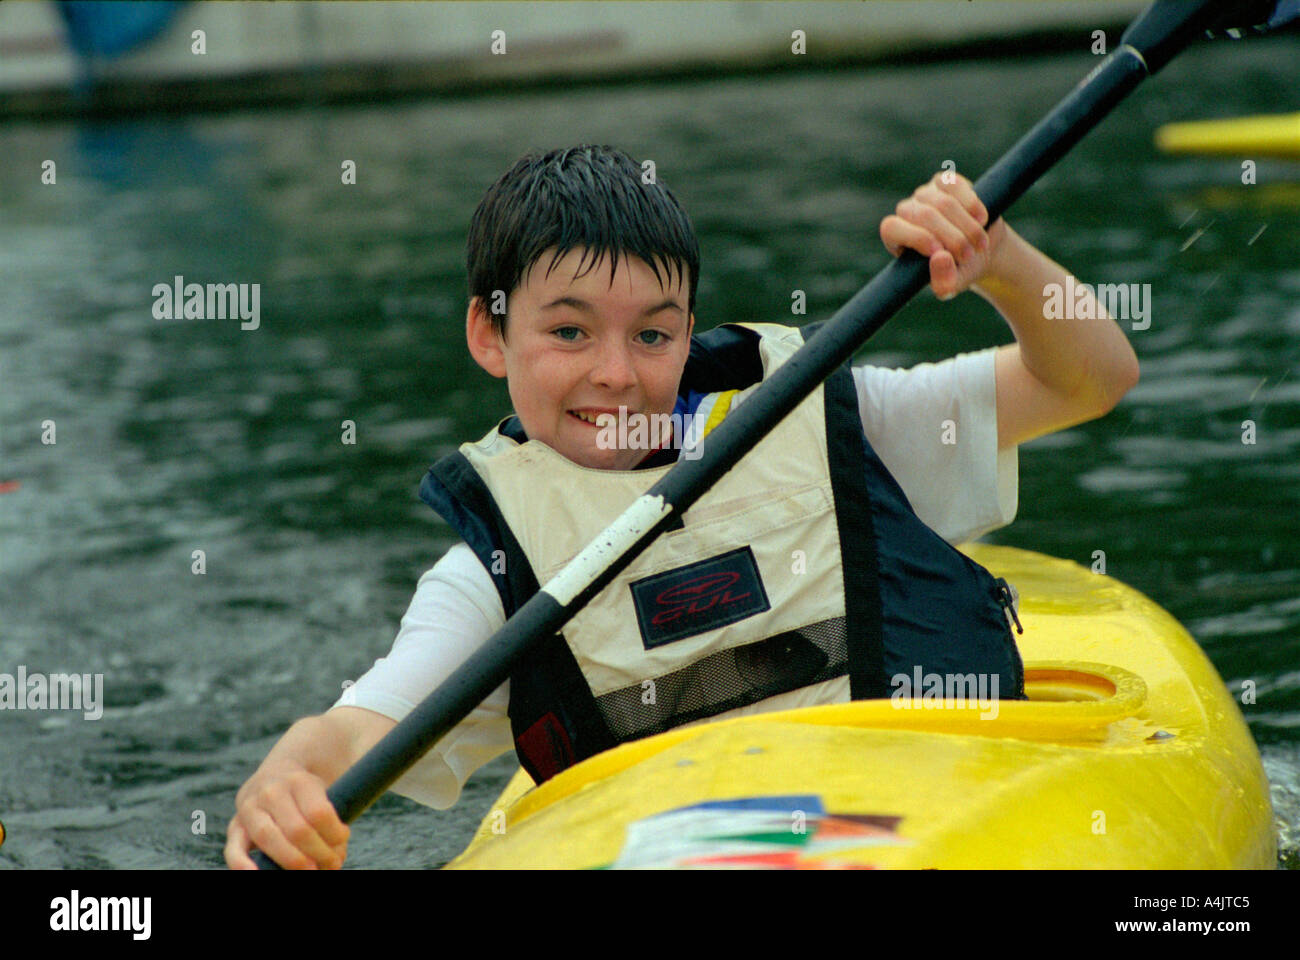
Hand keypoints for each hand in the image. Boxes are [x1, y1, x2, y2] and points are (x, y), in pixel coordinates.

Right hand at [225, 762, 349, 869]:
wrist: (277, 773)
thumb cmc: (309, 793)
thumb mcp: (324, 794)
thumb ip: (333, 823)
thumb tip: (336, 857)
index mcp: (298, 781)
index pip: (319, 813)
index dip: (335, 833)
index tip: (343, 837)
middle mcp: (271, 791)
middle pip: (297, 829)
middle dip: (319, 853)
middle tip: (333, 863)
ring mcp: (250, 808)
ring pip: (269, 838)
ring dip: (292, 861)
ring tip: (311, 870)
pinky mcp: (235, 826)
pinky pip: (234, 848)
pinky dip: (242, 864)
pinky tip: (256, 873)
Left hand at [880, 170, 1007, 300]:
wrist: (981, 249)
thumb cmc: (959, 269)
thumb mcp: (952, 284)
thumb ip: (944, 282)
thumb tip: (940, 257)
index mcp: (896, 237)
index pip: (891, 228)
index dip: (916, 237)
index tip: (941, 253)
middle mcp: (906, 212)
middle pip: (923, 215)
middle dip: (952, 238)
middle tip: (969, 256)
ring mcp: (925, 194)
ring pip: (943, 202)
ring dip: (967, 226)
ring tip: (979, 244)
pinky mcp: (944, 182)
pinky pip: (954, 184)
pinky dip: (971, 203)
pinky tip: (981, 219)